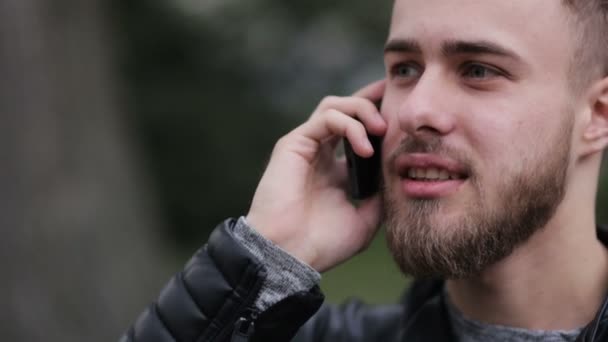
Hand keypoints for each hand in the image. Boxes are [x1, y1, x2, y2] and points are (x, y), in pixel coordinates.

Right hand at [246, 80, 386, 271]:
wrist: (291, 254)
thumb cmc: (322, 243)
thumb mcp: (364, 219)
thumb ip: (380, 195)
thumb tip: (398, 177)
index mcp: (334, 168)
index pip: (356, 128)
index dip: (377, 114)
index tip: (404, 112)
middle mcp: (319, 152)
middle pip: (345, 108)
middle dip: (372, 102)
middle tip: (396, 113)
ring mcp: (305, 146)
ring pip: (334, 106)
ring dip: (362, 111)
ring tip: (381, 130)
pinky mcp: (293, 144)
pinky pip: (326, 118)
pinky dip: (350, 126)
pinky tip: (365, 148)